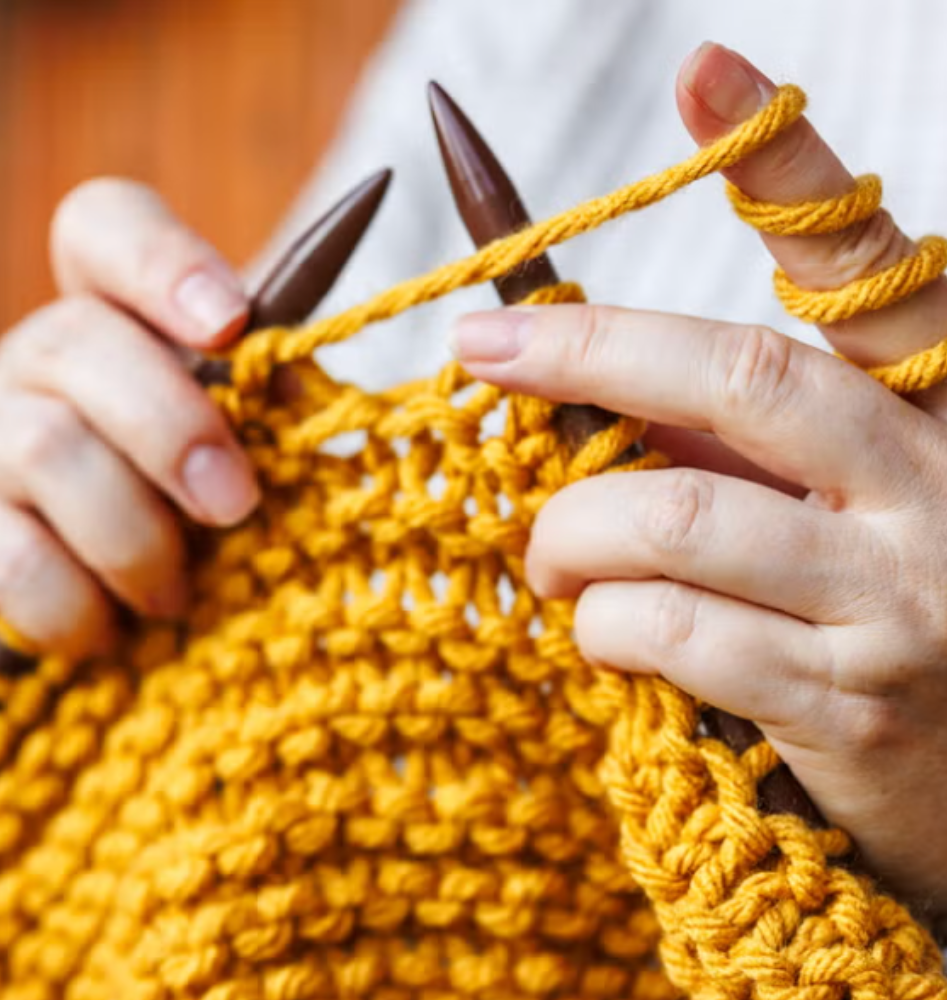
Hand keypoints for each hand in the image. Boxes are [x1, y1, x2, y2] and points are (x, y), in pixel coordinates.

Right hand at [0, 179, 259, 660]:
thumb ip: (265, 410)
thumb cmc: (186, 526)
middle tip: (235, 506)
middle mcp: (37, 368)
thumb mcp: (239, 459)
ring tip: (174, 594)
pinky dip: (78, 606)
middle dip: (171, 428)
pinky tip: (107, 633)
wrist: (92, 629)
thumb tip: (295, 377)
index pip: (103, 228)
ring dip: (135, 536)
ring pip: (46, 447)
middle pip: (75, 339)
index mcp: (120, 327)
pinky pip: (11, 558)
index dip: (160, 259)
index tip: (230, 323)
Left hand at [451, 43, 946, 912]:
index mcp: (929, 409)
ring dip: (573, 533)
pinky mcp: (848, 703)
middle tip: (481, 346)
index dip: (786, 162)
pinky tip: (600, 632)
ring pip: (674, 518)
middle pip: (737, 377)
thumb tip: (581, 382)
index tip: (702, 70)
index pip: (863, 264)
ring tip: (547, 556)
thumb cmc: (867, 613)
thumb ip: (722, 437)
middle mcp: (928, 486)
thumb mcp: (814, 500)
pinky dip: (603, 626)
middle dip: (588, 351)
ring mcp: (897, 598)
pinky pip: (672, 633)